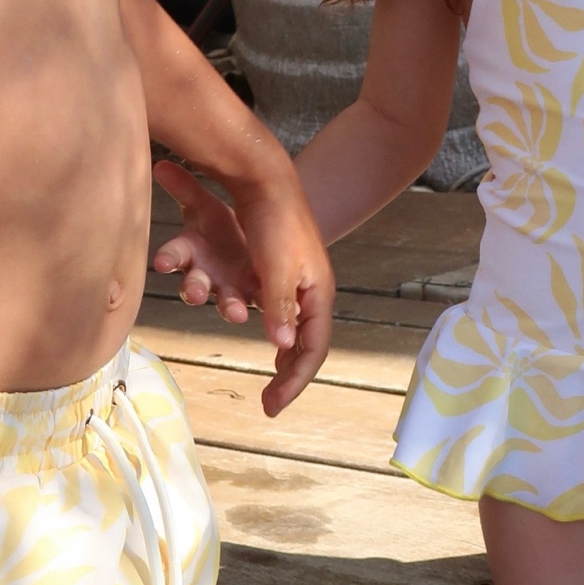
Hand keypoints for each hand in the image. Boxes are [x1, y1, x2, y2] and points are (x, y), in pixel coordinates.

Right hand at [151, 160, 257, 323]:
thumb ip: (183, 188)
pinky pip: (263, 299)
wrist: (255, 231)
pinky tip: (284, 311)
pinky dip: (269, 306)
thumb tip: (160, 164)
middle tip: (195, 294)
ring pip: (227, 301)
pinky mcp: (256, 295)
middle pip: (196, 285)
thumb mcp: (203, 205)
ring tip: (236, 312)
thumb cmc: (221, 224)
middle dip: (194, 291)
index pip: (174, 256)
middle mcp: (207, 275)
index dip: (168, 259)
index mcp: (191, 254)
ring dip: (230, 308)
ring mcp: (232, 288)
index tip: (162, 262)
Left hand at [232, 161, 334, 417]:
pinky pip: (281, 314)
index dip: (293, 380)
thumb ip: (279, 306)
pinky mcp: (280, 273)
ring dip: (283, 359)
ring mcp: (297, 284)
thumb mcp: (275, 267)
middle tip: (269, 402)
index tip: (271, 405)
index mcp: (317, 293)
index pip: (312, 349)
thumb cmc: (276, 222)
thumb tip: (282, 347)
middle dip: (290, 377)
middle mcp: (311, 293)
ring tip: (272, 381)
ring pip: (294, 332)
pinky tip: (267, 342)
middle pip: (307, 345)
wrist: (268, 179)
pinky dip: (274, 334)